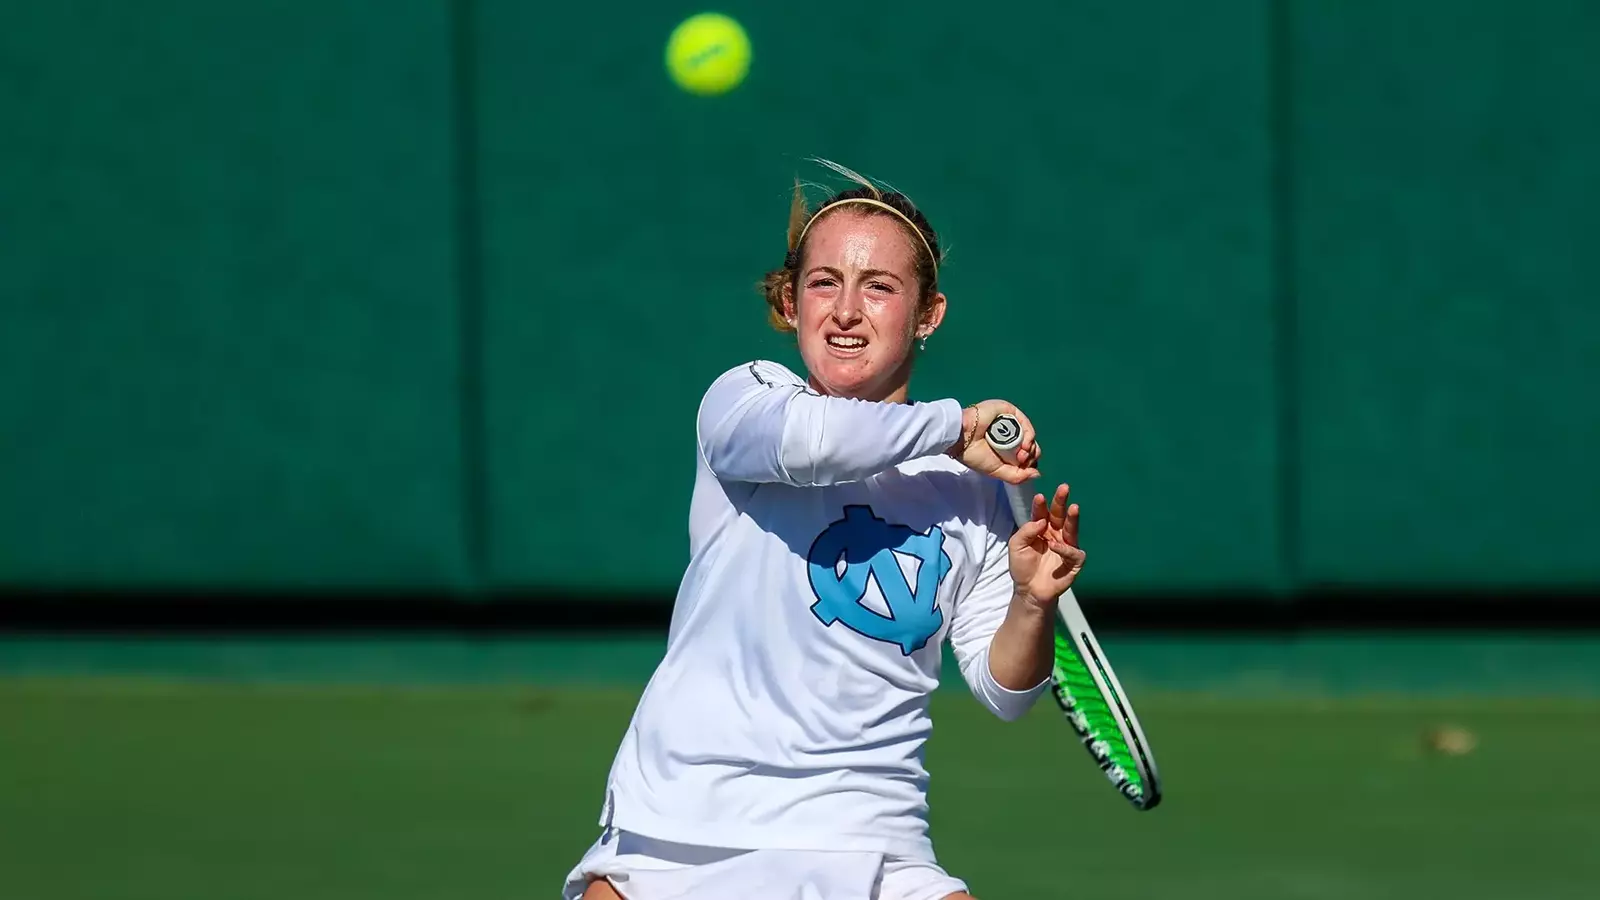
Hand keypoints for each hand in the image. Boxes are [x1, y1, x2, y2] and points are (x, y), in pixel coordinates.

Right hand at [948, 400, 1041, 484]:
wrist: (962, 438)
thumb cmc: (975, 455)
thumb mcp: (997, 472)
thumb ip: (1017, 476)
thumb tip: (1037, 474)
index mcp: (1005, 450)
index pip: (1026, 457)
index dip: (1029, 464)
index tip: (1023, 469)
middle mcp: (1009, 437)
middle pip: (1031, 446)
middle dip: (1030, 456)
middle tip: (1020, 461)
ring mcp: (1010, 424)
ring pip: (1030, 436)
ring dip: (1029, 447)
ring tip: (1020, 454)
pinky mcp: (1010, 412)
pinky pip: (1025, 423)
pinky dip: (1029, 435)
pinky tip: (1024, 443)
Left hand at [1008, 484, 1085, 607]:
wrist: (1028, 590)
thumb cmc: (1022, 567)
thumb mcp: (1016, 546)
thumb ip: (1026, 531)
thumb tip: (1041, 520)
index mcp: (1041, 529)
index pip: (1042, 513)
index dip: (1041, 505)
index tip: (1039, 496)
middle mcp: (1056, 535)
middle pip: (1060, 516)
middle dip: (1062, 501)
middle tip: (1064, 487)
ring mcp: (1066, 547)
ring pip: (1072, 529)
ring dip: (1073, 519)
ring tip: (1073, 507)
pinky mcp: (1073, 562)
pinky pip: (1074, 552)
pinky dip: (1065, 549)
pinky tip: (1056, 546)